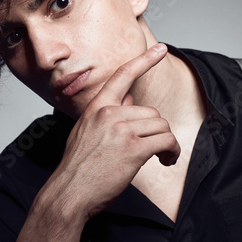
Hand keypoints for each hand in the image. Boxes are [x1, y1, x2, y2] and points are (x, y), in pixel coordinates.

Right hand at [54, 43, 180, 219]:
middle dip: (156, 130)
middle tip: (154, 147)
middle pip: (151, 112)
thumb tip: (128, 100)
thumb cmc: (78, 166)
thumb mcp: (87, 131)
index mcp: (96, 108)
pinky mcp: (133, 148)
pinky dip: (172, 151)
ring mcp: (121, 130)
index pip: (122, 76)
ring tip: (161, 156)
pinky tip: (166, 160)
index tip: (161, 49)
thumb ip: (108, 114)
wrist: (69, 191)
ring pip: (161, 125)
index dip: (144, 60)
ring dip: (166, 142)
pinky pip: (166, 141)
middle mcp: (109, 114)